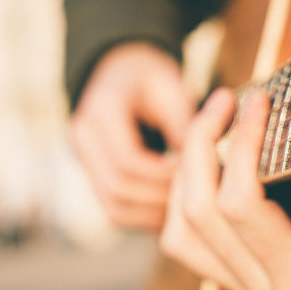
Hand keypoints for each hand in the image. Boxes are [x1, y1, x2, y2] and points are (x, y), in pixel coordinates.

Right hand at [71, 42, 195, 229]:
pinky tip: (176, 210)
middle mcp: (84, 140)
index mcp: (101, 111)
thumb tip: (207, 167)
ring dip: (155, 213)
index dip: (164, 174)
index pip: (128, 160)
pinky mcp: (95, 178)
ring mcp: (85, 162)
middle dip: (162, 197)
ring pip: (115, 207)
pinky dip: (147, 215)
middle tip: (200, 197)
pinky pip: (117, 209)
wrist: (122, 74)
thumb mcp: (172, 87)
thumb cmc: (152, 78)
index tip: (197, 173)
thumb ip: (185, 124)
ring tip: (191, 208)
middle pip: (119, 189)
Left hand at [160, 88, 290, 289]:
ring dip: (184, 173)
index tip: (258, 101)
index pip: (241, 204)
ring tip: (210, 128)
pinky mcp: (239, 284)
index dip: (241, 143)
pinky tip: (210, 167)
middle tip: (225, 100)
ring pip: (180, 232)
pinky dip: (187, 199)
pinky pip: (189, 244)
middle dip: (200, 144)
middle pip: (197, 212)